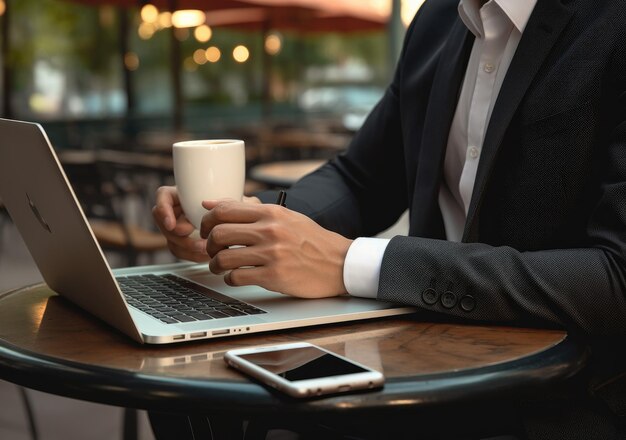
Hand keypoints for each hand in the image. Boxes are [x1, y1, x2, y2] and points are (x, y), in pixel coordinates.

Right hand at [152, 187, 260, 261]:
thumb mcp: (239, 202)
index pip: (163, 196)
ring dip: (186, 247)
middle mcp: (180, 211)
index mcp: (186, 195)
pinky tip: (205, 255)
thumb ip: (226, 202)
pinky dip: (191, 255)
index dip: (163, 209)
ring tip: (205, 249)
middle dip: (177, 235)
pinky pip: (180, 252)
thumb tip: (207, 204)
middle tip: (193, 238)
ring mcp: (181, 228)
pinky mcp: (185, 244)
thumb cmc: (241, 209)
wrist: (246, 227)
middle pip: (164, 222)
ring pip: (171, 240)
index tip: (172, 224)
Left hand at [199, 200, 351, 297]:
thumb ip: (249, 209)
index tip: (206, 230)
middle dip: (209, 244)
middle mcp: (270, 230)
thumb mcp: (283, 217)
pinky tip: (235, 277)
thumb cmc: (310, 240)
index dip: (206, 221)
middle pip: (219, 233)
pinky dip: (230, 279)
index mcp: (271, 213)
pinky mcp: (274, 276)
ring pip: (223, 258)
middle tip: (212, 250)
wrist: (339, 263)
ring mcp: (271, 254)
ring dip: (215, 264)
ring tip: (220, 266)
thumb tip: (210, 203)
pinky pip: (237, 277)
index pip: (224, 210)